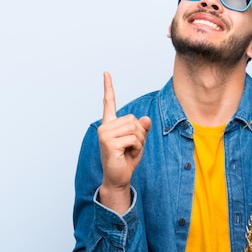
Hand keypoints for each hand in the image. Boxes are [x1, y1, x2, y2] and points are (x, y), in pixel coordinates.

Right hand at [97, 72, 151, 212]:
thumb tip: (146, 119)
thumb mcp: (138, 141)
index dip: (108, 87)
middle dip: (139, 134)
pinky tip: (127, 155)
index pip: (108, 103)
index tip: (106, 73)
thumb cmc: (126, 159)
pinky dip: (137, 148)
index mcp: (110, 124)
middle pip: (133, 119)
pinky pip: (134, 138)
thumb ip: (142, 129)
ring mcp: (105, 134)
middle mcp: (105, 127)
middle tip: (131, 147)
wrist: (119, 178)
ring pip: (134, 129)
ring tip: (129, 151)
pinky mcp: (109, 143)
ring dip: (138, 142)